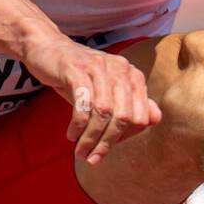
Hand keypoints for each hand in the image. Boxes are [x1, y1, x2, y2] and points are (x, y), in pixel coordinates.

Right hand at [21, 34, 159, 165]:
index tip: (107, 148)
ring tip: (80, 150)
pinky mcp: (75, 69)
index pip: (140, 116)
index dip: (126, 138)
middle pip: (123, 116)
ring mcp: (98, 67)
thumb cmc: (79, 73)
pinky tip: (71, 134)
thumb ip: (131, 104)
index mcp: (132, 75)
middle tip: (92, 157)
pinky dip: (77, 124)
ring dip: (90, 137)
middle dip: (108, 142)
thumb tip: (155, 119)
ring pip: (102, 112)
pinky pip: (82, 104)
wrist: (47, 47)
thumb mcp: (106, 89)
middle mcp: (119, 68)